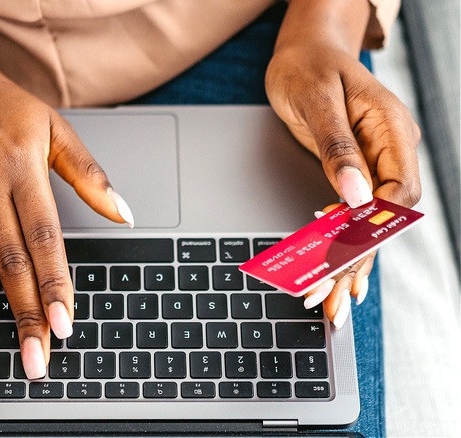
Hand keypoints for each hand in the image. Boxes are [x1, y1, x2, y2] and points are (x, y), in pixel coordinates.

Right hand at [0, 37, 131, 377]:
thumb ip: (89, 174)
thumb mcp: (56, 128)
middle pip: (8, 259)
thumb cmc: (4, 107)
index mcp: (23, 170)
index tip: (65, 324)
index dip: (55, 283)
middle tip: (35, 358)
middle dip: (23, 313)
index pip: (44, 237)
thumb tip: (125, 214)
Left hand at [265, 0, 420, 327]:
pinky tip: (340, 277)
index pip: (396, 193)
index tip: (341, 255)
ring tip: (330, 302)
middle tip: (329, 298)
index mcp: (392, 130)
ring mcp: (375, 163)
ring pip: (370, 223)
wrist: (302, 49)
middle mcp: (391, 150)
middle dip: (359, 260)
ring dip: (350, 263)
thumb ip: (336, 147)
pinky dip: (344, 247)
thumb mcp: (315, 101)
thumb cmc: (307, 65)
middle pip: (385, 218)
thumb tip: (354, 195)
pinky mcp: (354, 171)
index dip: (370, 227)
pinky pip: (355, 215)